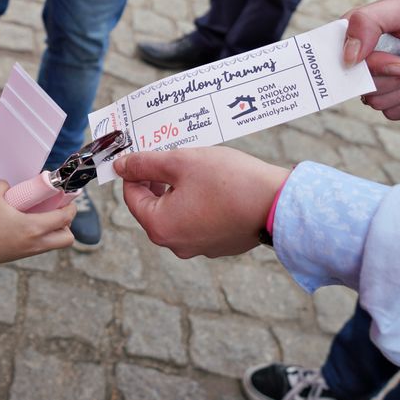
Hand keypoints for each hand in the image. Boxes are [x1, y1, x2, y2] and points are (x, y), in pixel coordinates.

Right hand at [0, 180, 74, 262]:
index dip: (71, 206)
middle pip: (68, 238)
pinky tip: (29, 225)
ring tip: (43, 217)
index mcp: (34, 227)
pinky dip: (43, 236)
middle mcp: (37, 242)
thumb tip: (8, 186)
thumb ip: (2, 185)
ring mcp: (30, 251)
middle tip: (57, 210)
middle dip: (67, 224)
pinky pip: (42, 246)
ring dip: (55, 231)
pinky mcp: (22, 255)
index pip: (65, 218)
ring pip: (56, 244)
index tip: (67, 198)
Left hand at [113, 148, 288, 258]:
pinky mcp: (219, 244)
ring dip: (180, 189)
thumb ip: (145, 164)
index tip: (145, 152)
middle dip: (159, 179)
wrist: (279, 204)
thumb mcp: (181, 162)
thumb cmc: (230, 181)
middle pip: (154, 205)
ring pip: (177, 211)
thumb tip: (121, 166)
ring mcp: (199, 247)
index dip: (135, 170)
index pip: (132, 196)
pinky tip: (214, 184)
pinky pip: (198, 220)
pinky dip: (199, 201)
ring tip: (195, 167)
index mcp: (160, 227)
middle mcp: (176, 244)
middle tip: (172, 154)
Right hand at [343, 0, 399, 120]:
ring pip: (378, 102)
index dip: (373, 67)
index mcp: (356, 32)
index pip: (344, 61)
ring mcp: (378, 78)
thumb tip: (347, 57)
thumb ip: (368, 23)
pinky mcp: (395, 96)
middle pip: (365, 86)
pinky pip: (392, 113)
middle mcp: (362, 58)